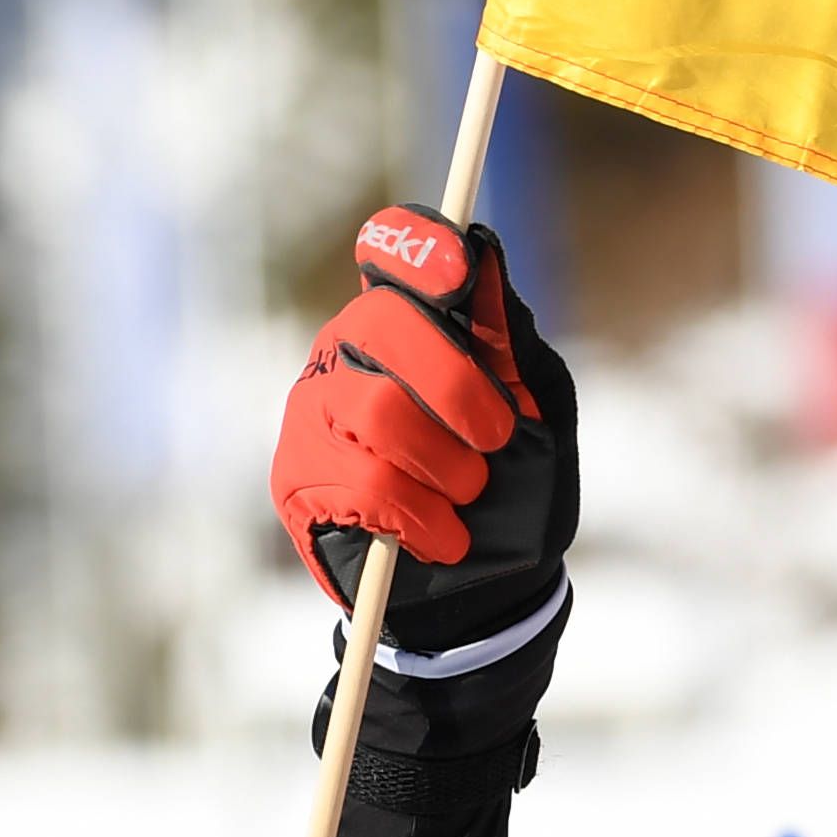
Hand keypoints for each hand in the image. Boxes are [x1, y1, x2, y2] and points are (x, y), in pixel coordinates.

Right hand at [271, 206, 578, 650]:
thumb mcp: (538, 413)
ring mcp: (314, 412)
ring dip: (446, 468)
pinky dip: (422, 518)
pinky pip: (362, 484)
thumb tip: (479, 245)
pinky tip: (439, 536)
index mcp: (410, 324)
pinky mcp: (298, 477)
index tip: (461, 275)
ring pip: (375, 412)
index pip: (396, 251)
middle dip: (458, 390)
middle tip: (495, 442)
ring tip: (466, 498)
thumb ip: (508, 338)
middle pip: (384, 326)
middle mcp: (349, 353)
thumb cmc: (517, 490)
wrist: (490, 591)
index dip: (422, 251)